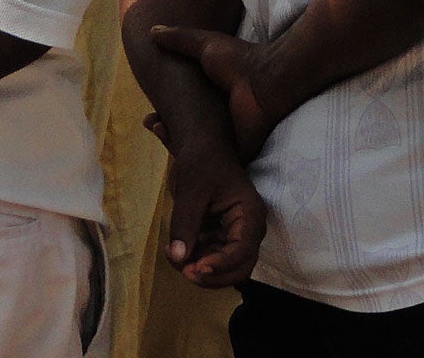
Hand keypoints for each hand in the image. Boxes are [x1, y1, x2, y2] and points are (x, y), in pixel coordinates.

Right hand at [149, 26, 276, 157]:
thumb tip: (152, 31)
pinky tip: (171, 147)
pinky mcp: (236, 152)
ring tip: (156, 128)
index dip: (165, 113)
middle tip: (149, 122)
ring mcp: (229, 137)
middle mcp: (221, 118)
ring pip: (195, 147)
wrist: (265, 80)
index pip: (185, 111)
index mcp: (215, 97)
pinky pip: (211, 161)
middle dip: (166, 129)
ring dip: (174, 141)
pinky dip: (191, 155)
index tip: (147, 115)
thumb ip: (180, 39)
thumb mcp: (205, 44)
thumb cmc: (239, 60)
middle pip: (187, 131)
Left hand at [162, 147, 266, 288]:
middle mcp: (248, 229)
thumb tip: (179, 259)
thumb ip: (185, 225)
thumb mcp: (191, 191)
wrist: (201, 148)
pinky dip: (194, 261)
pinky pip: (211, 259)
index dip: (220, 266)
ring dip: (200, 270)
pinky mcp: (221, 237)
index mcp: (250, 214)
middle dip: (212, 275)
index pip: (243, 251)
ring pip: (224, 268)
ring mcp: (235, 235)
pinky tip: (175, 251)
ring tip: (173, 255)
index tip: (193, 268)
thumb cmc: (202, 162)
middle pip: (239, 268)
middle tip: (184, 271)